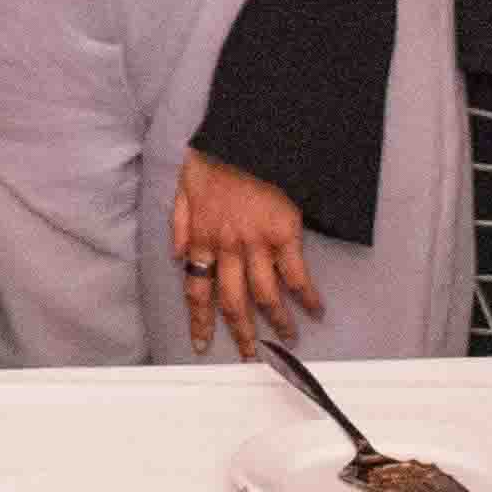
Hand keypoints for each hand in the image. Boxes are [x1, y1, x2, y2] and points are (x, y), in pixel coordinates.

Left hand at [170, 145, 322, 359]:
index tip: (200, 343)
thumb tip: (176, 257)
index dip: (199, 320)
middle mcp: (227, 248)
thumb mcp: (181, 186)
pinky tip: (315, 310)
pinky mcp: (284, 234)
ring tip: (286, 340)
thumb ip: (177, 223)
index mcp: (201, 238)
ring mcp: (257, 244)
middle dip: (241, 334)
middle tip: (252, 356)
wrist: (246, 135)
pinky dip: (306, 295)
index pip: (196, 290)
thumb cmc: (215, 156)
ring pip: (265, 295)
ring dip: (276, 322)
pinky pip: (295, 273)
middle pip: (232, 302)